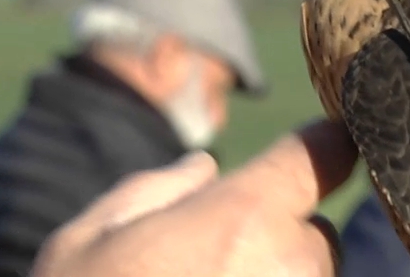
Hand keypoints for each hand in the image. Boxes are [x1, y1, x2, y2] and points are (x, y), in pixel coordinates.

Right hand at [29, 118, 358, 276]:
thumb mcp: (83, 243)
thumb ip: (152, 191)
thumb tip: (205, 167)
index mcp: (242, 217)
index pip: (323, 154)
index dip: (326, 145)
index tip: (326, 144)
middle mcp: (289, 266)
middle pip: (315, 234)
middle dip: (277, 240)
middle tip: (211, 267)